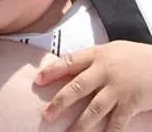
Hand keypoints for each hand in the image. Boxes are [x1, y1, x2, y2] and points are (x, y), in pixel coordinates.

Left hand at [35, 41, 151, 131]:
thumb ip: (91, 59)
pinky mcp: (131, 103)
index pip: (69, 62)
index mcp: (98, 56)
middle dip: (60, 103)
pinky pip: (117, 121)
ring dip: (80, 124)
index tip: (38, 80)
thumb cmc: (137, 57)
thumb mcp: (112, 50)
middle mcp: (105, 72)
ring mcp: (118, 89)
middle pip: (77, 88)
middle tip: (47, 115)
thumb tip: (68, 69)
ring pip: (94, 109)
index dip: (52, 71)